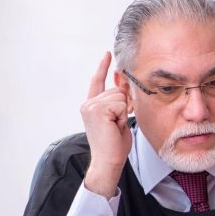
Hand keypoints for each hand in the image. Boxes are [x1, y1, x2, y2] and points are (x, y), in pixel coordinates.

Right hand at [80, 52, 132, 197]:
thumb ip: (119, 103)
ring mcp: (91, 106)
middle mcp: (88, 104)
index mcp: (92, 106)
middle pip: (117, 90)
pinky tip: (115, 126)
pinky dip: (122, 116)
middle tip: (117, 124)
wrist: (108, 161)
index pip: (98, 81)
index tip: (107, 54)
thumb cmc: (114, 145)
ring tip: (116, 126)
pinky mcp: (97, 109)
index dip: (103, 67)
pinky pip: (121, 104)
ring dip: (124, 112)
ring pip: (120, 96)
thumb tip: (126, 85)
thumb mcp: (118, 119)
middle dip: (124, 106)